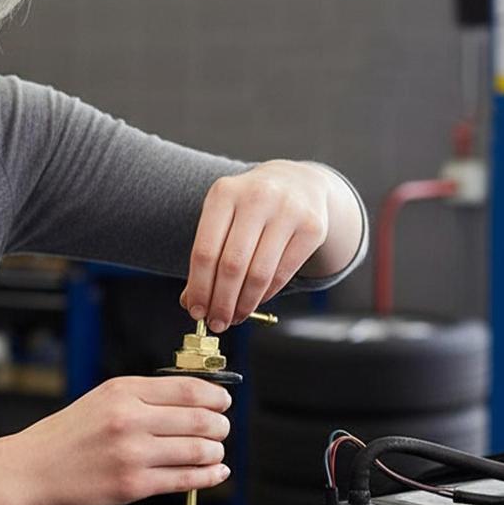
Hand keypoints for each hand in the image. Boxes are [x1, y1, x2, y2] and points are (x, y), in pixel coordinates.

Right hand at [12, 375, 231, 504]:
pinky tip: (214, 473)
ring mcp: (132, 453)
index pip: (188, 388)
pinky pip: (184, 479)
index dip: (216, 395)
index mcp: (123, 391)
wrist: (33, 469)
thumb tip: (192, 399)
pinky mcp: (133, 485)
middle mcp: (129, 419)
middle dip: (220, 424)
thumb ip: (145, 396)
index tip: (223, 400)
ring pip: (197, 450)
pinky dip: (208, 477)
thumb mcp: (103, 398)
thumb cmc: (67, 435)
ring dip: (216, 452)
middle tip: (222, 427)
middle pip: (199, 418)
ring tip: (215, 452)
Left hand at [180, 161, 334, 331]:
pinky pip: (283, 273)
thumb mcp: (223, 218)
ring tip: (234, 317)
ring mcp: (288, 210)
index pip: (205, 251)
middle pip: (232, 265)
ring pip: (259, 273)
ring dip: (244, 304)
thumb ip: (207, 255)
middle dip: (221, 302)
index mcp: (224, 193)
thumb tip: (190, 301)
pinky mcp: (312, 227)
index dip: (199, 287)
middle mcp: (256, 197)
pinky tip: (255, 301)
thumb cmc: (250, 206)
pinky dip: (265, 294)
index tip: (195, 311)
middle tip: (216, 322)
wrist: (298, 182)